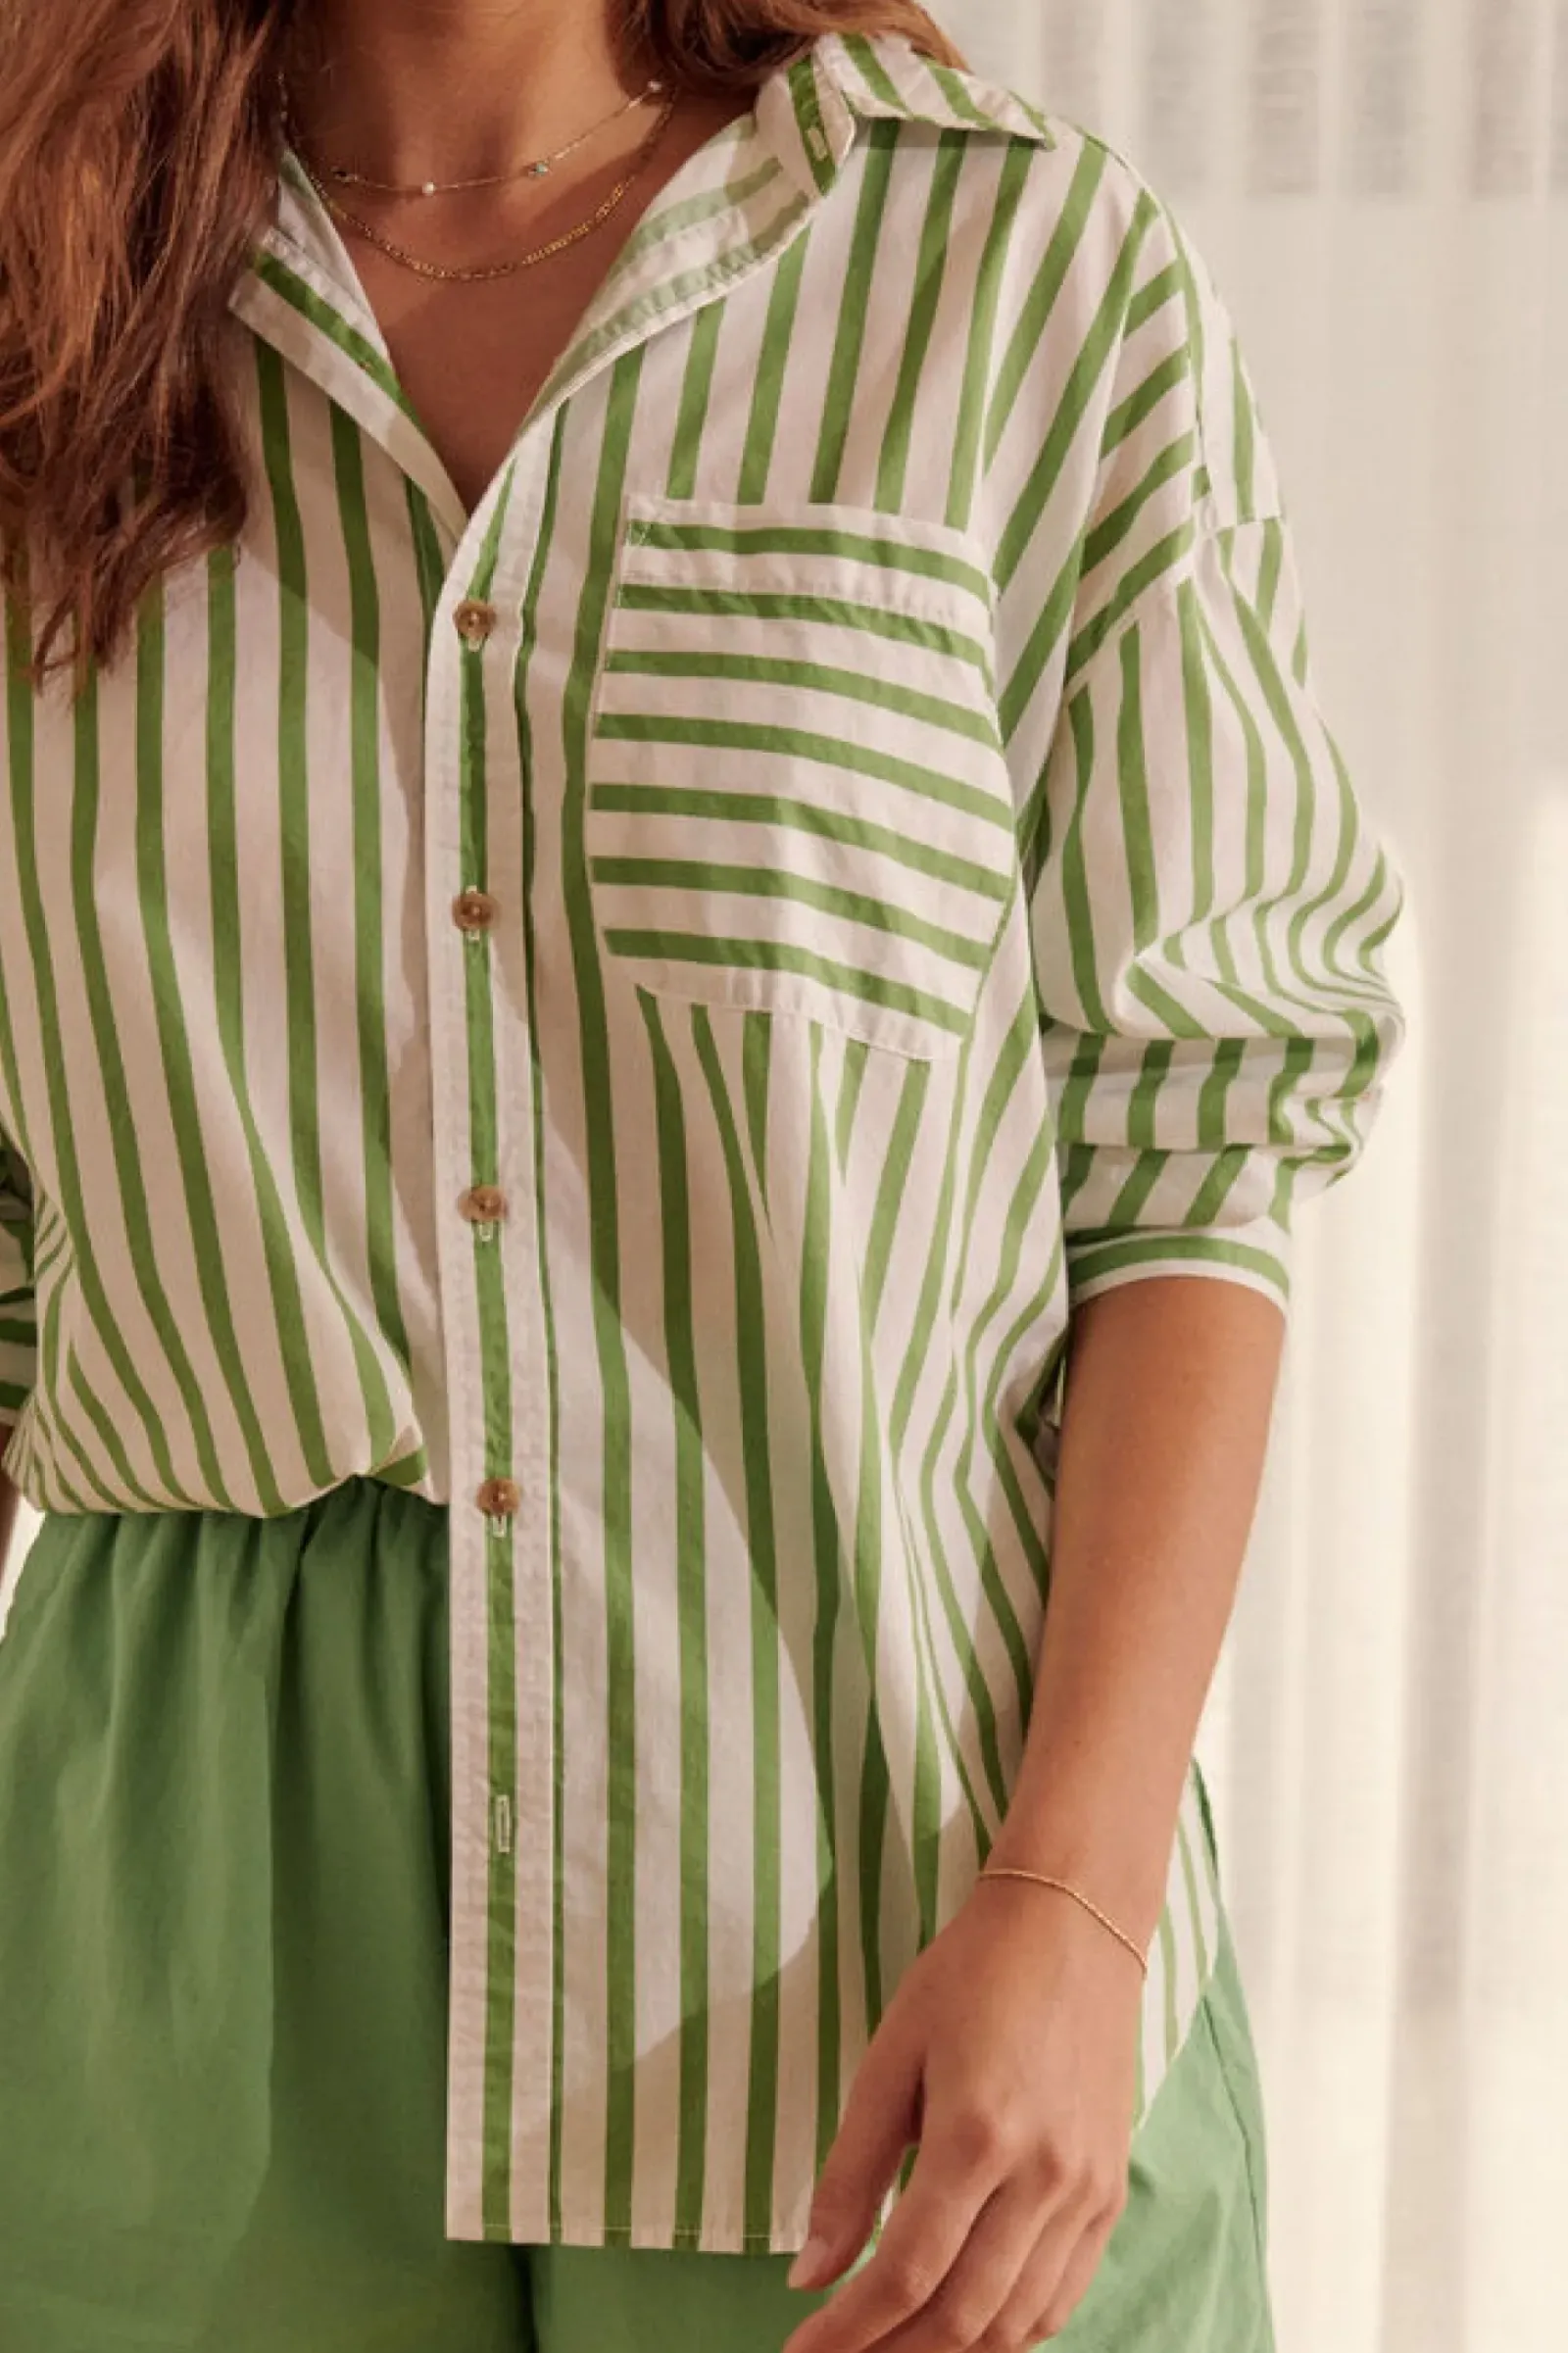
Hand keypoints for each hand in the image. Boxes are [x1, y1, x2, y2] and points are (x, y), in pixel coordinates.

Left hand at [779, 1875, 1144, 2352]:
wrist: (1073, 1924)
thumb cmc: (971, 1977)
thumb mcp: (890, 2057)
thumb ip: (850, 2174)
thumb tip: (808, 2275)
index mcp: (976, 2136)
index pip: (907, 2274)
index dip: (848, 2329)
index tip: (801, 2350)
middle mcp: (1042, 2177)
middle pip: (962, 2316)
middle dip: (891, 2351)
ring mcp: (1086, 2191)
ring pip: (1016, 2323)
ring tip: (890, 2347)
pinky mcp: (1110, 2192)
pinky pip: (1063, 2298)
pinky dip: (1010, 2332)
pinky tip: (964, 2327)